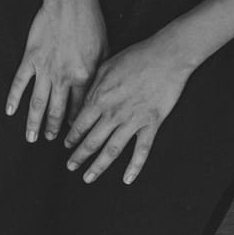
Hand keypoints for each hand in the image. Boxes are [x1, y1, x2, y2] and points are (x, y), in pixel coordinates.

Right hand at [6, 0, 106, 143]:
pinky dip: (13, 98)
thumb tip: (99, 93)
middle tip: (49, 139)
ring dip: (33, 122)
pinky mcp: (31, 58)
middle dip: (53, 128)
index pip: (79, 108)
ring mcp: (45, 69)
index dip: (75, 124)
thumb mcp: (105, 49)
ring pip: (37, 102)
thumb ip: (101, 73)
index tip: (72, 135)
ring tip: (31, 137)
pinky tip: (9, 111)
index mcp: (84, 77)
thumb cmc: (92, 22)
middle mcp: (63, 78)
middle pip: (57, 110)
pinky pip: (20, 83)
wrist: (71, 1)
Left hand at [64, 32, 195, 184]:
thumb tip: (81, 104)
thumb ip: (91, 87)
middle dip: (79, 156)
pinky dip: (134, 166)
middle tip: (70, 166)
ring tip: (88, 177)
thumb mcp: (105, 66)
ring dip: (98, 166)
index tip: (66, 145)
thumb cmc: (136, 57)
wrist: (167, 55)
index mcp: (99, 98)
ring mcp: (133, 121)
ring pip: (111, 150)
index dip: (71, 137)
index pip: (79, 124)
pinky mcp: (151, 123)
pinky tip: (127, 179)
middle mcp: (113, 114)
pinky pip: (141, 150)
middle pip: (91, 141)